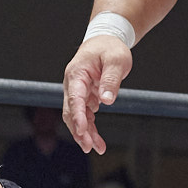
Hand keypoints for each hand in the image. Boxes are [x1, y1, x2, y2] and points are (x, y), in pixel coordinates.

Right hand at [63, 35, 133, 154]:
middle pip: (71, 111)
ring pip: (77, 116)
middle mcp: (73, 83)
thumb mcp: (116, 60)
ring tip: (96, 148)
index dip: (77, 115)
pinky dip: (90, 128)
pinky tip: (97, 140)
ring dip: (84, 133)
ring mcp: (78, 91)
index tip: (82, 130)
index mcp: (77, 73)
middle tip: (88, 146)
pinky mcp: (85, 96)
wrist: (106, 40)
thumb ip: (111, 79)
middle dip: (79, 130)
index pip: (74, 97)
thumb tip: (107, 100)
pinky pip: (85, 115)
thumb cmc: (110, 47)